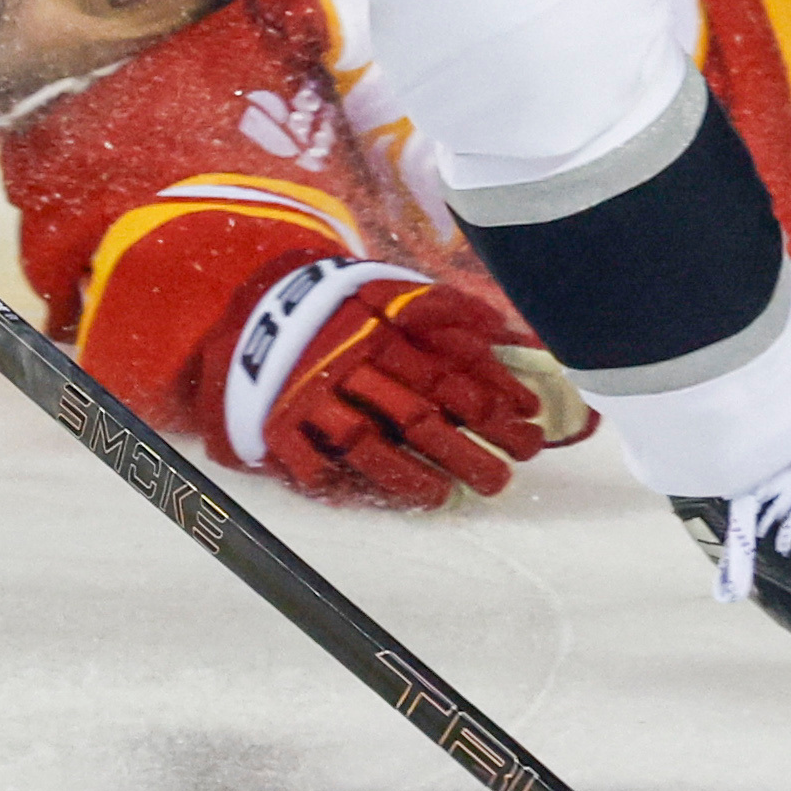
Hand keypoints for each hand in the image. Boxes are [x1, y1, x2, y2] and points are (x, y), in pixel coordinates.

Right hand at [220, 258, 593, 507]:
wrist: (259, 304)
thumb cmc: (344, 306)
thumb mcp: (393, 291)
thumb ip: (447, 310)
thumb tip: (504, 330)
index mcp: (384, 327)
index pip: (448, 369)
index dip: (494, 398)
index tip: (530, 422)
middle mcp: (352, 362)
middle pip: (417, 413)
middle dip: (466, 449)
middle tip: (506, 477)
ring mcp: (313, 395)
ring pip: (368, 443)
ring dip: (412, 476)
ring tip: (447, 495)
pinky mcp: (278, 423)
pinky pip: (310, 461)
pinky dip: (340, 483)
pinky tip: (374, 498)